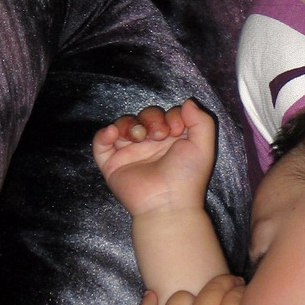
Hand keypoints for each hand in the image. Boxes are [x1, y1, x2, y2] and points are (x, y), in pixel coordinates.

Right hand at [93, 99, 216, 217]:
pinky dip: (103, 135)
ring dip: (129, 124)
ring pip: (123, 125)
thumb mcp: (203, 146)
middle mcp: (151, 145)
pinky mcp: (113, 165)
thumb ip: (202, 121)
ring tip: (138, 136)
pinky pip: (101, 145)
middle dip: (151, 118)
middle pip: (144, 117)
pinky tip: (113, 133)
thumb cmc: (187, 177)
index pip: (166, 115)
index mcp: (172, 140)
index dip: (171, 115)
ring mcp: (131, 154)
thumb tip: (188, 102)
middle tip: (158, 134)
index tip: (176, 129)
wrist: (168, 203)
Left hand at [139, 275, 244, 304]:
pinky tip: (151, 294)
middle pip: (213, 288)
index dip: (243, 290)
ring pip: (180, 296)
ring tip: (196, 300)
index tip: (247, 291)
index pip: (236, 296)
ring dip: (190, 296)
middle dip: (225, 282)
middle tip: (231, 284)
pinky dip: (147, 304)